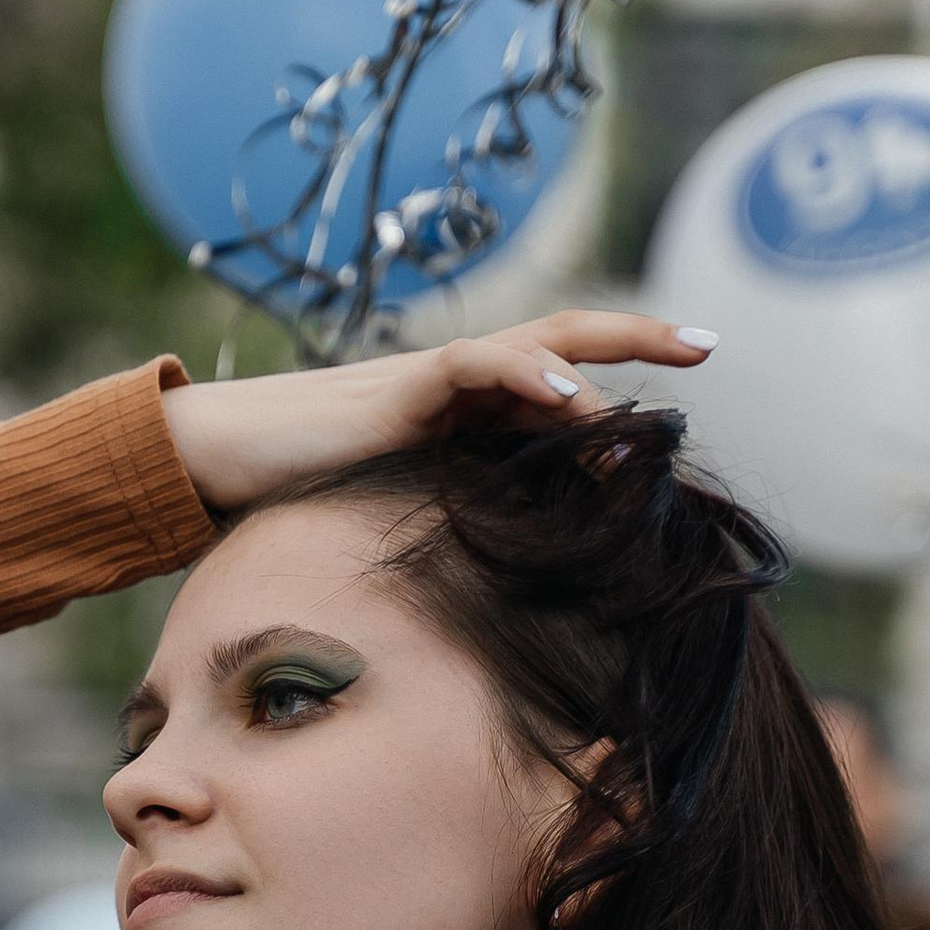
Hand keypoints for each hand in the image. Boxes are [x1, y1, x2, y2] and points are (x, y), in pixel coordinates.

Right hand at [160, 309, 714, 516]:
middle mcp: (459, 384)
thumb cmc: (301, 497)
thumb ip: (461, 531)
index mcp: (468, 412)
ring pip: (533, 344)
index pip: (559, 384)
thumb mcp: (403, 518)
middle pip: (565, 340)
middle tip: (710, 345)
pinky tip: (565, 390)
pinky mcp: (398, 388)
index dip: (622, 386)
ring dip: (601, 357)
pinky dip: (523, 372)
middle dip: (639, 339)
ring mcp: (430, 379)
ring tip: (665, 374)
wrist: (219, 462)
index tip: (685, 401)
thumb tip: (517, 590)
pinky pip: (472, 364)